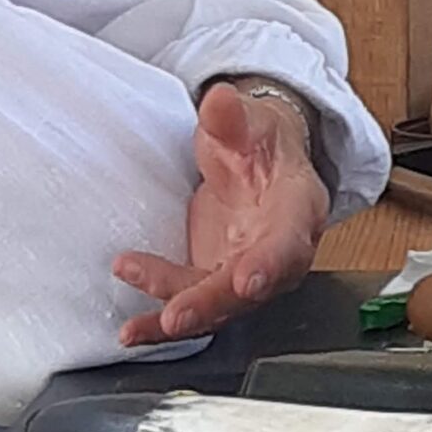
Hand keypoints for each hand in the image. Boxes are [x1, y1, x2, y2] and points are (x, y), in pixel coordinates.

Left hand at [116, 82, 329, 343]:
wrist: (258, 161)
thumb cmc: (261, 144)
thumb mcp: (250, 121)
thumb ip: (233, 118)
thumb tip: (219, 101)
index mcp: (298, 208)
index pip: (289, 241)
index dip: (270, 263)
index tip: (248, 281)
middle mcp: (279, 250)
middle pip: (251, 287)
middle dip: (213, 303)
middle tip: (177, 315)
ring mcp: (247, 270)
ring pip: (219, 305)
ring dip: (179, 316)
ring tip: (137, 325)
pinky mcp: (216, 280)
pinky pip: (192, 306)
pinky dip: (160, 324)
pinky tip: (133, 330)